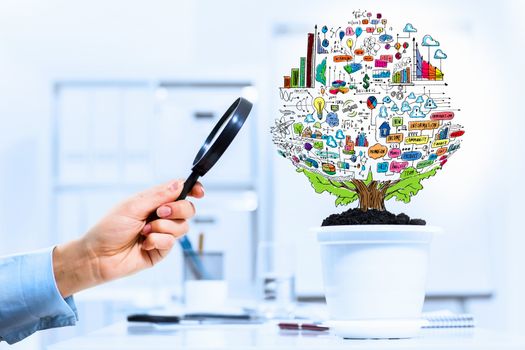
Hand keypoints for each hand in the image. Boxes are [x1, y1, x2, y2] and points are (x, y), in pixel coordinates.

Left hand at [52, 180, 203, 297]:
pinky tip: (144, 244)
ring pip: (182, 226)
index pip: (179, 192)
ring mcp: (162, 233)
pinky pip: (172, 242)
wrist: (98, 256)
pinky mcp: (161, 250)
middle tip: (158, 213)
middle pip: (187, 209)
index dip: (192, 190)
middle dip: (177, 210)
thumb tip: (179, 184)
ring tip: (144, 232)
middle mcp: (161, 216)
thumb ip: (158, 195)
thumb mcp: (133, 206)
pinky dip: (158, 241)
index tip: (199, 192)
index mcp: (154, 201)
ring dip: (163, 227)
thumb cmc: (109, 228)